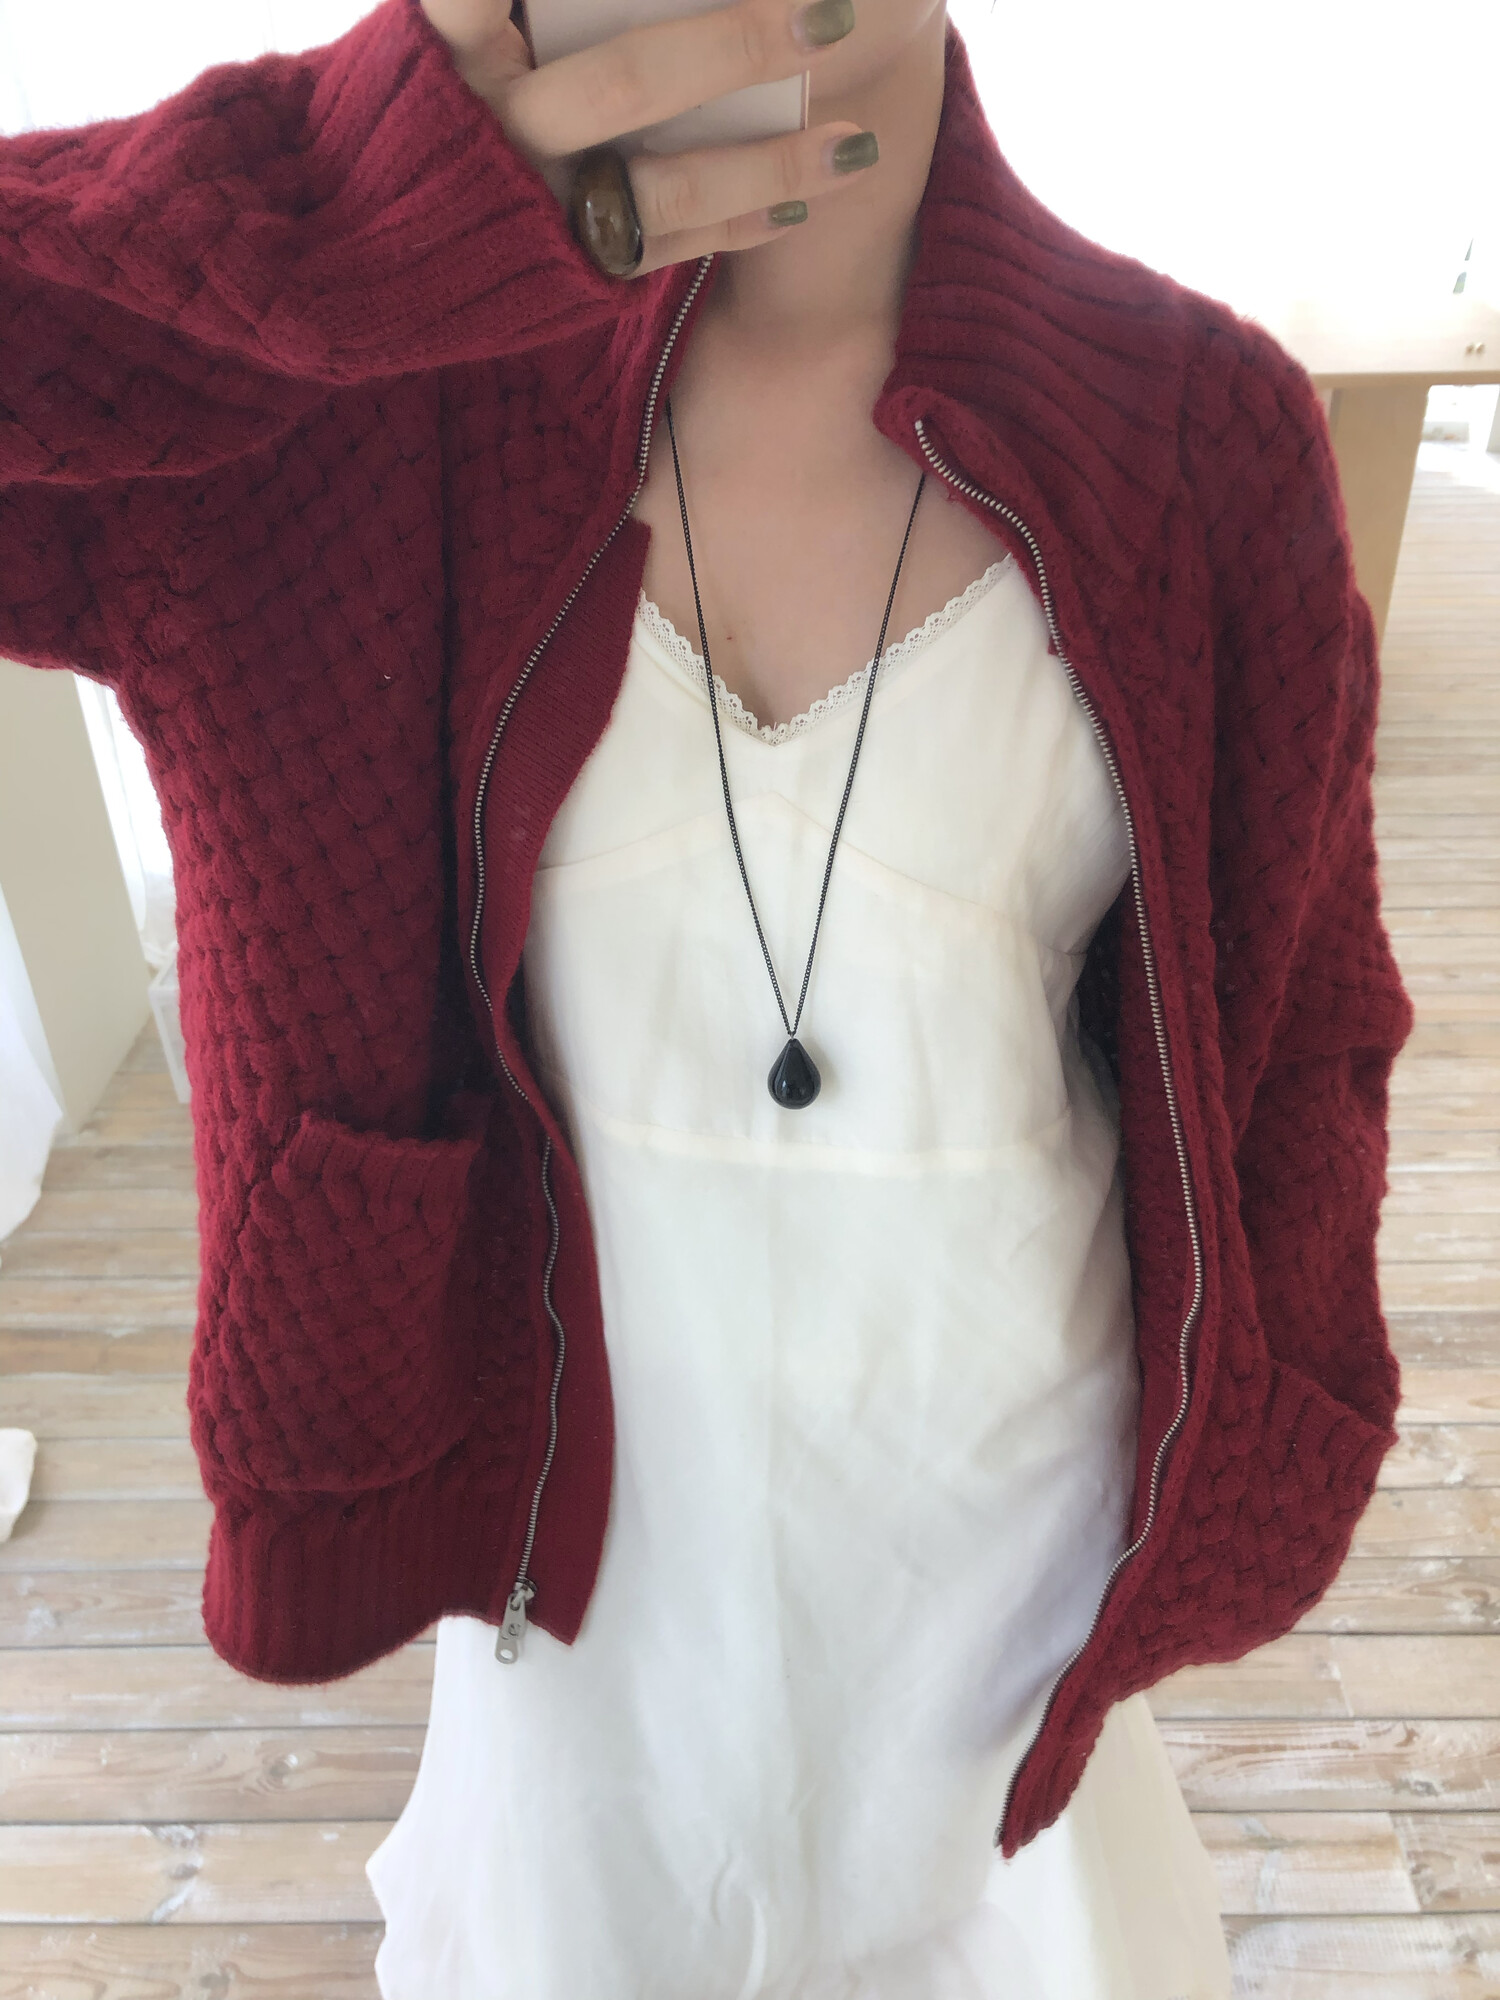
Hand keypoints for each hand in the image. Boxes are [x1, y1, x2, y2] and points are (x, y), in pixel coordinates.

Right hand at [420, 0, 878, 275]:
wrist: (352, 251)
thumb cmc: (415, 111)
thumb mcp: (429, 36)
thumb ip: (497, 7)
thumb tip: (620, 1)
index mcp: (449, 49)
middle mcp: (492, 129)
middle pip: (628, 84)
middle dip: (737, 45)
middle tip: (834, 14)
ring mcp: (531, 210)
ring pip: (660, 192)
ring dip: (769, 168)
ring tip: (857, 149)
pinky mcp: (562, 274)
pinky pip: (663, 254)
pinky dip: (737, 227)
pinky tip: (801, 205)